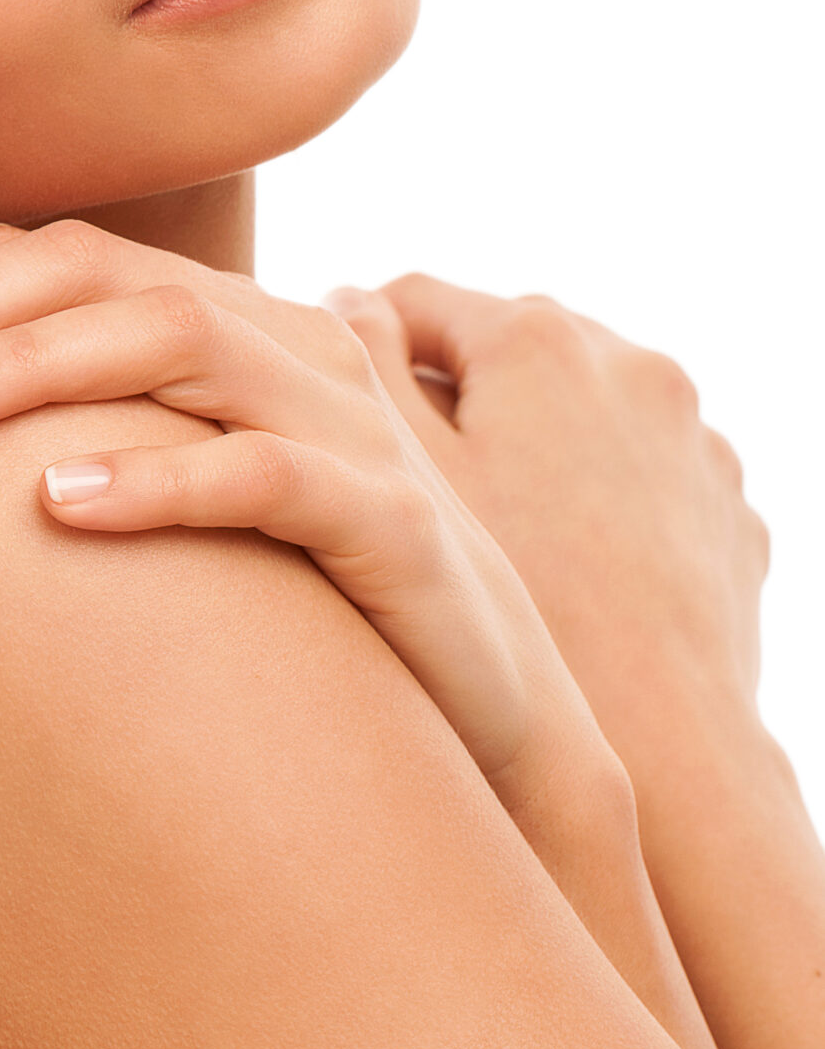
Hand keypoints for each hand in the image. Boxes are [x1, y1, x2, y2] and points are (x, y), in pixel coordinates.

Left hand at [0, 223, 613, 827]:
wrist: (491, 725)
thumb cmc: (293, 611)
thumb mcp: (171, 504)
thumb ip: (68, 442)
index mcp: (217, 327)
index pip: (44, 259)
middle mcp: (278, 346)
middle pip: (94, 276)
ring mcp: (342, 425)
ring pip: (171, 343)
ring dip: (26, 368)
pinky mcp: (394, 522)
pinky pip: (270, 474)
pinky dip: (160, 479)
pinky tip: (57, 504)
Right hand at [326, 275, 770, 791]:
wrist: (665, 751)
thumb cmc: (506, 620)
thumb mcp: (399, 480)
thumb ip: (355, 367)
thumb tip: (347, 297)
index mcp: (536, 340)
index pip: (414, 302)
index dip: (355, 358)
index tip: (325, 419)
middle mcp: (628, 362)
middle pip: (500, 352)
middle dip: (447, 400)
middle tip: (395, 484)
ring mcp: (690, 432)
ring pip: (575, 408)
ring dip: (525, 442)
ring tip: (479, 529)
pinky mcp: (724, 499)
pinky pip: (637, 466)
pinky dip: (593, 492)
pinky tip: (554, 565)